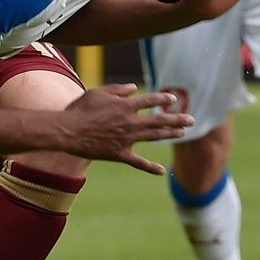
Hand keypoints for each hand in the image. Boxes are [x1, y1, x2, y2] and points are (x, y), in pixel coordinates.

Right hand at [56, 83, 194, 173]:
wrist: (68, 132)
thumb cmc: (80, 109)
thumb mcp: (98, 92)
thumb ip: (118, 89)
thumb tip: (134, 88)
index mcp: (125, 106)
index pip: (150, 101)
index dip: (163, 100)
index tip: (173, 100)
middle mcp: (130, 122)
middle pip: (159, 120)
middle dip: (177, 119)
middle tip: (192, 119)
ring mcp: (126, 139)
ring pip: (154, 137)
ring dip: (170, 135)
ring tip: (182, 133)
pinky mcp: (119, 154)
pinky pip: (138, 162)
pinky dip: (150, 167)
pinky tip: (162, 170)